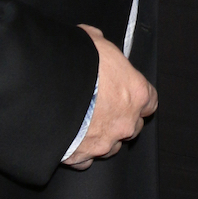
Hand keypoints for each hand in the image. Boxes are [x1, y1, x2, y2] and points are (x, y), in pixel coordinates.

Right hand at [63, 24, 157, 169]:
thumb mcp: (93, 40)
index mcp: (135, 92)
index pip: (150, 100)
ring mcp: (105, 142)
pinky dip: (82, 150)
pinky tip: (72, 137)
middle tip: (105, 106)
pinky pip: (88, 158)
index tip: (130, 93)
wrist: (47, 87)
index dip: (140, 97)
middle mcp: (126, 121)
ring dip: (104, 135)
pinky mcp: (83, 156)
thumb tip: (96, 41)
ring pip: (113, 145)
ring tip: (86, 122)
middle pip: (134, 126)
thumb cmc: (76, 63)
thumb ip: (102, 47)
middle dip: (122, 118)